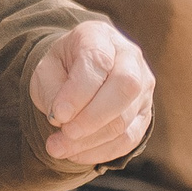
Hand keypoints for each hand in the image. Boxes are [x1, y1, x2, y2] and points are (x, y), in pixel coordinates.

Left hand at [29, 19, 153, 165]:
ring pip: (127, 117)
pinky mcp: (145, 112)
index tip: (57, 116)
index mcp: (99, 36)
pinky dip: (102, 150)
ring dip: (91, 140)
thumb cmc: (61, 67)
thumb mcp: (46, 69)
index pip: (98, 62)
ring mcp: (144, 85)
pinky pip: (131, 137)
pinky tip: (77, 154)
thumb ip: (53, 89)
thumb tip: (64, 119)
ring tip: (58, 148)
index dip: (78, 93)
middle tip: (63, 135)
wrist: (77, 70)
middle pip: (125, 88)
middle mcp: (129, 57)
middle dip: (91, 118)